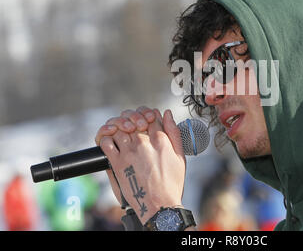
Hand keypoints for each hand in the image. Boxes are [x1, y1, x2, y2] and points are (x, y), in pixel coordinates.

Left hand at [96, 107, 185, 224]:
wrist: (159, 205)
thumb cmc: (171, 183)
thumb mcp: (180, 155)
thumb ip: (174, 132)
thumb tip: (168, 114)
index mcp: (160, 139)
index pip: (151, 114)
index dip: (148, 114)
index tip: (147, 120)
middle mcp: (143, 142)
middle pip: (133, 117)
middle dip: (133, 118)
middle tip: (134, 125)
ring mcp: (128, 151)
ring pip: (118, 127)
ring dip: (119, 127)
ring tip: (123, 133)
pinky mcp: (117, 162)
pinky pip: (106, 142)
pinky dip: (107, 138)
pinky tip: (113, 142)